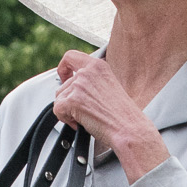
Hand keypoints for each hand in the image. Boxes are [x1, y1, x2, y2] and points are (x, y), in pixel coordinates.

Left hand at [53, 51, 167, 182]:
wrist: (128, 129)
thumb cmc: (123, 115)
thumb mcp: (109, 87)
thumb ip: (92, 82)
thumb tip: (77, 88)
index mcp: (98, 66)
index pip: (71, 57)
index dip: (63, 67)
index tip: (64, 77)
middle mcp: (87, 72)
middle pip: (63, 85)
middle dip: (68, 100)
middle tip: (82, 112)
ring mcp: (79, 86)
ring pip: (59, 98)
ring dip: (68, 111)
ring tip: (84, 118)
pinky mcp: (73, 101)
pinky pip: (58, 109)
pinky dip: (65, 119)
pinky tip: (80, 123)